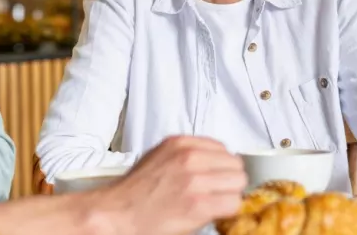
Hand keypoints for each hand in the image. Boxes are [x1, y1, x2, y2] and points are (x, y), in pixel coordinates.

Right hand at [93, 136, 246, 234]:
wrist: (118, 213)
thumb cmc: (134, 192)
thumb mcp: (159, 157)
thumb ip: (186, 154)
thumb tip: (212, 162)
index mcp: (180, 144)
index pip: (223, 148)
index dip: (222, 165)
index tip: (218, 175)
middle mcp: (189, 158)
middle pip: (235, 165)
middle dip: (229, 180)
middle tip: (217, 191)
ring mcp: (196, 181)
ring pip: (238, 184)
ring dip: (229, 195)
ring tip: (213, 202)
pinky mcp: (199, 204)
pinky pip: (233, 204)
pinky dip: (226, 210)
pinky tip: (211, 213)